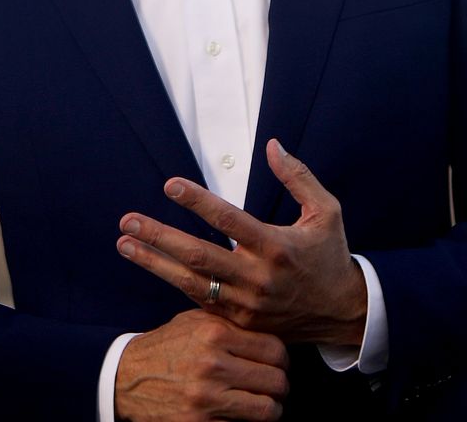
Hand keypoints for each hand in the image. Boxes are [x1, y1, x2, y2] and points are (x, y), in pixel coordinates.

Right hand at [113, 309, 289, 421]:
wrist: (125, 378)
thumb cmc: (166, 348)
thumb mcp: (196, 322)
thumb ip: (232, 324)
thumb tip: (271, 331)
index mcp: (216, 334)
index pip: (275, 350)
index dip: (282, 360)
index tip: (278, 365)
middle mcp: (213, 365)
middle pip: (276, 381)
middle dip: (279, 386)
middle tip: (275, 387)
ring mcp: (205, 398)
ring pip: (267, 410)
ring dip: (270, 408)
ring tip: (264, 404)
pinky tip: (240, 414)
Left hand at [118, 138, 367, 346]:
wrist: (342, 312)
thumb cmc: (331, 255)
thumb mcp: (326, 211)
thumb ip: (298, 177)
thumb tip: (273, 145)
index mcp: (278, 247)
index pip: (229, 220)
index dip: (197, 201)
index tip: (170, 185)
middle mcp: (258, 277)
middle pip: (200, 255)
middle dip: (160, 236)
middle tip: (129, 220)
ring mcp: (247, 304)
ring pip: (191, 281)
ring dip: (154, 262)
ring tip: (125, 243)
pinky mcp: (240, 320)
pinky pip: (201, 300)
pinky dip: (174, 282)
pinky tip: (151, 265)